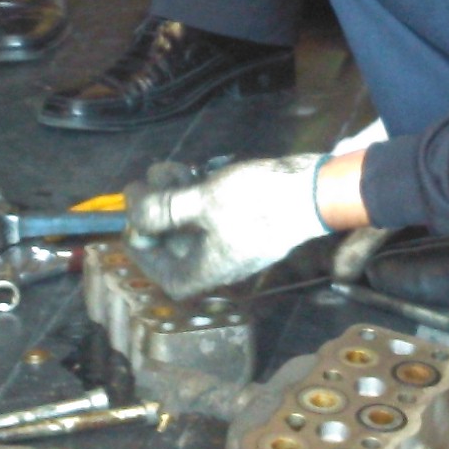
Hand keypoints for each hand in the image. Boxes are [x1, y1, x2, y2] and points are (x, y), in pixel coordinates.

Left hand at [124, 154, 331, 298]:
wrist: (316, 189)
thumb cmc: (257, 200)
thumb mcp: (203, 201)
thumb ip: (163, 209)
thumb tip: (132, 212)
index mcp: (212, 268)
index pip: (170, 278)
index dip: (146, 257)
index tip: (134, 227)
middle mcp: (223, 259)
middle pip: (178, 247)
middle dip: (157, 215)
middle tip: (145, 187)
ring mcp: (237, 239)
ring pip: (194, 224)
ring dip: (173, 198)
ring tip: (167, 170)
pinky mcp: (248, 218)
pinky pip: (212, 214)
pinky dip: (196, 194)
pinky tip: (190, 170)